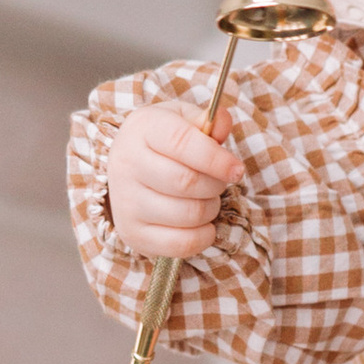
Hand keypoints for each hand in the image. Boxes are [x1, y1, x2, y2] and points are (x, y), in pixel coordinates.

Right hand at [105, 103, 240, 259]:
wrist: (128, 166)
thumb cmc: (163, 141)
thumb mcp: (183, 120)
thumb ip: (208, 121)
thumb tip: (223, 122)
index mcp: (142, 129)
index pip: (181, 142)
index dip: (216, 158)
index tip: (237, 169)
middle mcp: (127, 164)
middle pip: (186, 182)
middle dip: (215, 185)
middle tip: (219, 182)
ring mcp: (126, 202)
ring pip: (187, 214)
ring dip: (210, 208)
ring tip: (206, 198)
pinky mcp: (133, 233)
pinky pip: (181, 244)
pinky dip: (203, 236)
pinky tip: (201, 223)